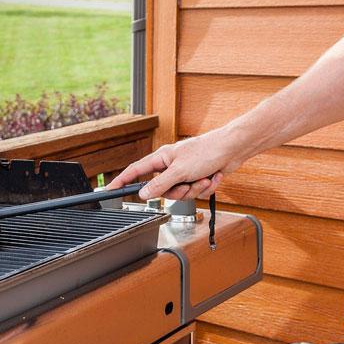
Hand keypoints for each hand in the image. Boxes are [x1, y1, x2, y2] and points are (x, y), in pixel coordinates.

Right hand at [107, 132, 242, 199]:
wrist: (233, 149)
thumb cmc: (207, 151)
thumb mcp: (179, 171)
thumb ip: (159, 184)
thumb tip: (142, 194)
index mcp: (161, 159)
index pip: (135, 171)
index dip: (122, 181)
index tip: (110, 190)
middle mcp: (170, 166)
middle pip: (163, 191)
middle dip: (179, 192)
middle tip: (187, 184)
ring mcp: (184, 173)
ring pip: (181, 194)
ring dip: (195, 189)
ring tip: (204, 177)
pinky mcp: (197, 178)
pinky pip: (195, 192)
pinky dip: (206, 187)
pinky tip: (213, 176)